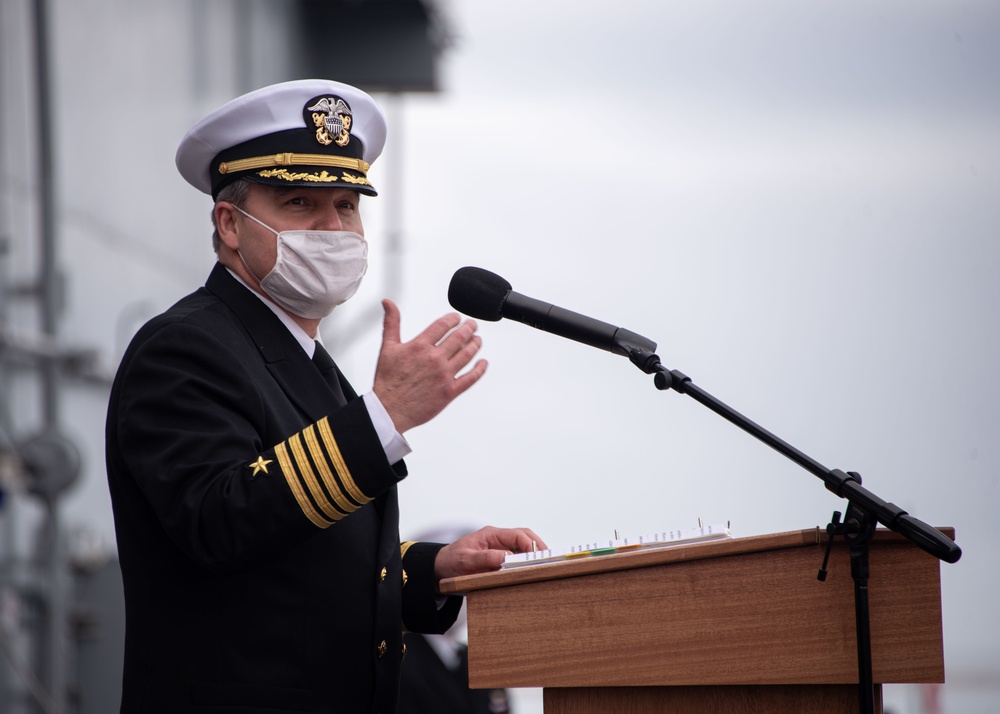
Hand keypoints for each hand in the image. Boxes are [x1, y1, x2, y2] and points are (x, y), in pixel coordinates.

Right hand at [373, 299, 487, 433]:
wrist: (389, 410)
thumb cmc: (387, 381)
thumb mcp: (387, 348)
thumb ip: (391, 323)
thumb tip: (388, 303)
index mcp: (420, 346)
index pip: (443, 325)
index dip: (453, 319)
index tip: (457, 318)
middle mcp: (434, 359)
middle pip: (459, 337)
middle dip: (468, 328)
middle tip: (472, 325)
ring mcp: (444, 375)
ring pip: (467, 354)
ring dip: (475, 344)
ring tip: (478, 339)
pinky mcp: (449, 392)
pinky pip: (470, 378)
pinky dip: (480, 369)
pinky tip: (483, 363)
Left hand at [434, 526, 547, 581]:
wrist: (441, 567)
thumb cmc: (452, 561)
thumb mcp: (466, 559)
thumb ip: (485, 558)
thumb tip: (507, 558)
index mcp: (491, 534)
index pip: (517, 535)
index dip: (530, 545)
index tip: (538, 558)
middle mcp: (498, 538)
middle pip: (525, 536)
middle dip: (538, 546)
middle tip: (548, 560)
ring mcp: (499, 546)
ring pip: (523, 545)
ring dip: (534, 552)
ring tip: (544, 564)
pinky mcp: (499, 556)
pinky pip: (517, 555)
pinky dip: (527, 560)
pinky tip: (532, 569)